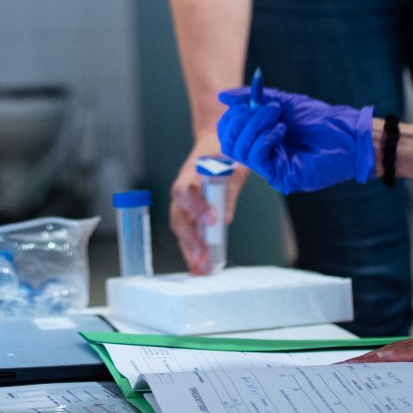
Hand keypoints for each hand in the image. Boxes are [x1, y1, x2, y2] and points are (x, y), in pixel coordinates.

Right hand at [169, 138, 247, 273]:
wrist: (216, 142)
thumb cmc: (225, 151)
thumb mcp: (233, 165)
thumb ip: (228, 191)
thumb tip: (225, 219)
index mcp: (191, 172)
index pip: (184, 190)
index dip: (195, 206)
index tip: (213, 220)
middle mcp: (183, 189)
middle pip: (179, 217)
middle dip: (190, 241)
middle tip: (202, 260)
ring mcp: (185, 201)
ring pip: (182, 228)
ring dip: (190, 250)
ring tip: (200, 270)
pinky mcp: (191, 210)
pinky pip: (189, 230)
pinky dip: (194, 248)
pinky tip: (201, 265)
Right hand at [217, 85, 373, 193]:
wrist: (346, 136)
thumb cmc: (319, 120)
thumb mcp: (282, 101)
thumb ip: (252, 98)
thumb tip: (222, 96)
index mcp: (259, 135)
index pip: (227, 130)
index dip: (232, 114)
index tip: (250, 101)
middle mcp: (260, 152)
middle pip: (228, 140)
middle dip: (242, 118)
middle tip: (267, 108)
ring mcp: (268, 166)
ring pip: (239, 149)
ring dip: (255, 126)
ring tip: (277, 116)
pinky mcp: (278, 176)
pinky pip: (255, 158)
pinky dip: (264, 139)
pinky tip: (281, 130)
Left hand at [343, 282, 412, 363]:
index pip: (408, 355)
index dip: (381, 363)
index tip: (357, 372)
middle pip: (399, 352)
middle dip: (368, 364)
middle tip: (338, 371)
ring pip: (409, 352)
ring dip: (379, 361)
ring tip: (352, 369)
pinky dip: (409, 357)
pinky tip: (389, 360)